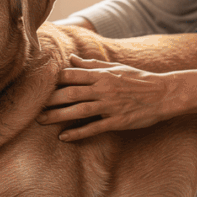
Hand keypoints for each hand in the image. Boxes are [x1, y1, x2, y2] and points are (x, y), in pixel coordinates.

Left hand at [36, 55, 177, 140]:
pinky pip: (93, 128)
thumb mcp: (116, 68)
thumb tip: (72, 59)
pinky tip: (63, 137)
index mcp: (102, 75)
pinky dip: (77, 133)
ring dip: (57, 116)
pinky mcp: (117, 121)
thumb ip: (92, 65)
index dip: (54, 81)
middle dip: (50, 100)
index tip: (40, 86)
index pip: (72, 75)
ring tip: (41, 121)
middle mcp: (103, 89)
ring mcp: (109, 106)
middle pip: (70, 93)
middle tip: (33, 107)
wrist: (163, 94)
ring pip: (78, 111)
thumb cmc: (138, 79)